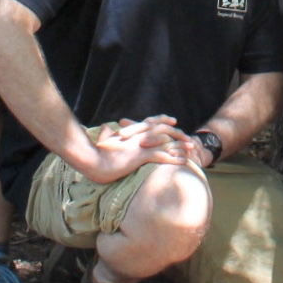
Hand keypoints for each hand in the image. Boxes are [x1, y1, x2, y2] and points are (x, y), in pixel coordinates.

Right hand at [76, 116, 190, 183]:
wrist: (90, 158)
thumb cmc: (94, 152)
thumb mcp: (103, 141)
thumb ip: (107, 133)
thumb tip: (105, 127)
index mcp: (132, 132)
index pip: (151, 122)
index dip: (163, 120)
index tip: (173, 120)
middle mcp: (138, 135)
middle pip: (163, 130)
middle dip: (177, 134)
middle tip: (189, 138)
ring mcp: (140, 145)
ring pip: (165, 142)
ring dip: (180, 145)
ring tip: (192, 149)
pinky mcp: (140, 155)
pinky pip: (161, 156)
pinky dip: (174, 158)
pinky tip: (183, 162)